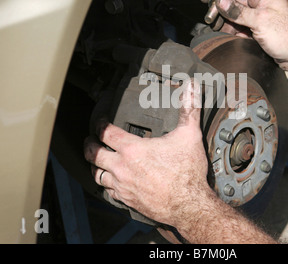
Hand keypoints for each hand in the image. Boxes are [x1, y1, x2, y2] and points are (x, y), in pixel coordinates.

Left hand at [84, 80, 211, 227]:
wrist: (189, 205)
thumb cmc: (187, 172)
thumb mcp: (189, 135)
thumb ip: (189, 110)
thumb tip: (192, 88)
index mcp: (133, 149)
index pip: (106, 132)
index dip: (100, 124)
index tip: (100, 121)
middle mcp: (122, 167)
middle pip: (94, 154)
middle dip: (89, 144)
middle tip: (89, 140)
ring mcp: (123, 186)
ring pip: (97, 175)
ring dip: (95, 165)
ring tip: (96, 160)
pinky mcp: (127, 200)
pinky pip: (108, 192)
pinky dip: (106, 184)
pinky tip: (111, 182)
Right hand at [200, 0, 287, 69]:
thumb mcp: (260, 21)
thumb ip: (238, 12)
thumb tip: (221, 2)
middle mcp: (262, 2)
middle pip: (234, 0)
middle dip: (221, 8)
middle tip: (209, 17)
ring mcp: (260, 16)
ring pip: (236, 14)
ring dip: (225, 21)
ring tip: (216, 28)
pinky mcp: (259, 29)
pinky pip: (241, 26)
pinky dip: (232, 30)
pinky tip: (225, 34)